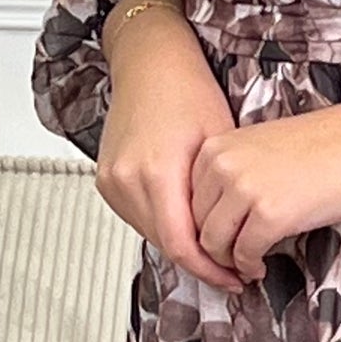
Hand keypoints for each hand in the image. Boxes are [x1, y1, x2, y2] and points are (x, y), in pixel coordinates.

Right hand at [95, 21, 252, 291]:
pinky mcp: (106, 180)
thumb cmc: (189, 91)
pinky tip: (187, 220)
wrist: (151, 63)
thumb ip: (218, 198)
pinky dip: (164, 224)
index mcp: (157, 172)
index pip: (181, 246)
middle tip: (232, 269)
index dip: (211, 270)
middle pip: (165, 244)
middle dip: (201, 261)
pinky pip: (138, 217)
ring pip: (151, 234)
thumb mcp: (219, 145)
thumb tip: (234, 238)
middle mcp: (127, 179)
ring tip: (214, 246)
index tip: (234, 278)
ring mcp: (112, 180)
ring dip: (181, 244)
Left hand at [187, 88, 340, 289]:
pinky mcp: (270, 215)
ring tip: (245, 268)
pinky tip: (261, 268)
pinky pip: (244, 254)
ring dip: (228, 263)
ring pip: (213, 244)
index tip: (217, 242)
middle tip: (230, 264)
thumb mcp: (262, 150)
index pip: (187, 200)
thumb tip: (219, 218)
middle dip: (212, 250)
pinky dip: (250, 267)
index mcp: (217, 146)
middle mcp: (223, 164)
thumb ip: (234, 175)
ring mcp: (244, 189)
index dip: (200, 228)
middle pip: (196, 224)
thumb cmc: (329, 145)